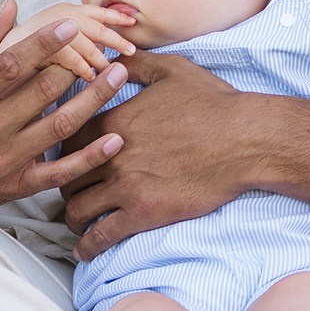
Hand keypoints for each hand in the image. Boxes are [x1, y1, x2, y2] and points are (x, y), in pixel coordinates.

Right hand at [0, 1, 128, 209]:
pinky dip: (91, 157)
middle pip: (42, 93)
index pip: (10, 66)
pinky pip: (60, 173)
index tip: (70, 25)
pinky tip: (116, 139)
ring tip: (119, 74)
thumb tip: (11, 7)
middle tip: (103, 46)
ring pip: (60, 127)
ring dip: (95, 99)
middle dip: (77, 65)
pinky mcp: (17, 185)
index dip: (42, 43)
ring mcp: (3, 161)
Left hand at [62, 53, 254, 261]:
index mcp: (114, 121)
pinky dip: (88, 246)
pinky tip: (86, 249)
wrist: (245, 140)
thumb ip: (135, 64)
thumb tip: (110, 60)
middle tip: (74, 191)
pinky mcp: (143, 213)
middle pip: (66, 177)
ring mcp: (126, 187)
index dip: (64, 151)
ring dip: (74, 218)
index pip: (67, 141)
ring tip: (79, 221)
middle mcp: (111, 155)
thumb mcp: (173, 70)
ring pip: (77, 210)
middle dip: (66, 185)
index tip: (70, 158)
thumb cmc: (213, 103)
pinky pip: (101, 236)